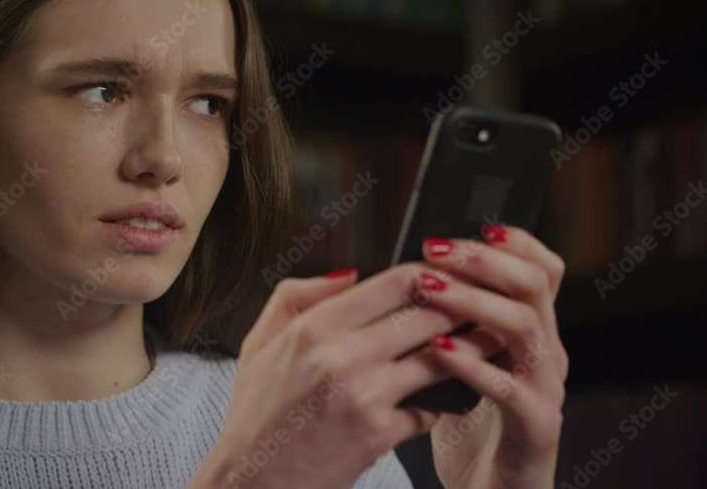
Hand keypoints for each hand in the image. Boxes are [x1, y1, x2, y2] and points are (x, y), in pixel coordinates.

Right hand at [188, 264, 467, 488]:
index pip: (394, 282)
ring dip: (471, 348)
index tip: (451, 273)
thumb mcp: (260, 342)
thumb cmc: (258, 414)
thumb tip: (348, 274)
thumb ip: (295, 295)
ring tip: (486, 342)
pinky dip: (442, 401)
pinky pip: (431, 407)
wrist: (254, 479)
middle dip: (464, 304)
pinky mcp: (381, 432)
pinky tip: (445, 395)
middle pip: (427, 313)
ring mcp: (364, 394)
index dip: (434, 272)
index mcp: (313, 327)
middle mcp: (341, 355)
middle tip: (483, 302)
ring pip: (441, 357)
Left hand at [416, 226, 569, 488]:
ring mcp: (545, 388)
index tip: (473, 225)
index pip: (541, 269)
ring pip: (524, 326)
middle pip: (534, 284)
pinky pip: (510, 388)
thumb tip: (413, 271)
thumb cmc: (469, 422)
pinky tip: (438, 350)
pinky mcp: (535, 426)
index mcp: (531, 331)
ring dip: (475, 301)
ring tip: (430, 289)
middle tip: (435, 249)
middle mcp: (546, 352)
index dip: (513, 242)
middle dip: (484, 260)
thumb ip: (450, 320)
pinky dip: (472, 365)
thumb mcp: (462, 360)